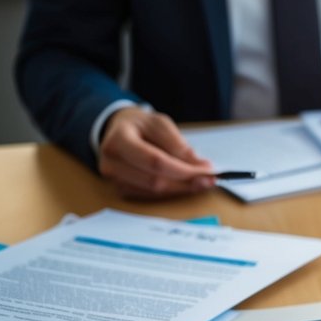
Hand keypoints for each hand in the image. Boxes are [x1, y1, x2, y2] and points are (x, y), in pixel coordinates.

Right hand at [98, 107, 216, 198]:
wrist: (118, 130)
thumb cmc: (140, 126)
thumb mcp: (159, 123)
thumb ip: (178, 144)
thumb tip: (198, 165)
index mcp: (119, 140)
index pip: (154, 160)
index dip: (183, 169)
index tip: (206, 170)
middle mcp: (111, 162)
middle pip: (154, 181)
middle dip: (186, 182)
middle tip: (209, 180)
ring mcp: (113, 179)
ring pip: (153, 192)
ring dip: (181, 189)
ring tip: (200, 181)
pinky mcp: (120, 189)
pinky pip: (150, 196)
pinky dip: (170, 192)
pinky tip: (184, 185)